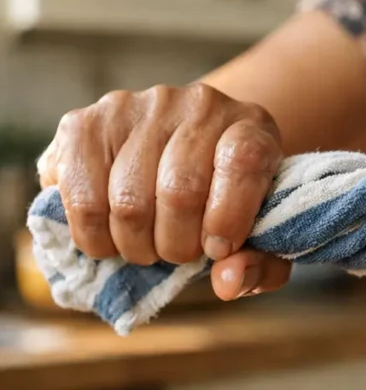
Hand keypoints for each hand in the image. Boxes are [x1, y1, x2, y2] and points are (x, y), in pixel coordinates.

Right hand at [37, 83, 292, 300]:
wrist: (183, 153)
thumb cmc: (230, 203)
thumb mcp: (262, 235)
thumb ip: (260, 264)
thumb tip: (227, 283)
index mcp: (251, 126)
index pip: (243, 161)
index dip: (228, 217)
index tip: (218, 250)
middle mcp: (196, 105)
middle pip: (179, 190)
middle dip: (176, 245)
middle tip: (177, 253)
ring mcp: (138, 107)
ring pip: (128, 199)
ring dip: (134, 245)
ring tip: (146, 245)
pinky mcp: (85, 122)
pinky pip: (79, 195)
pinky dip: (92, 233)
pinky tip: (109, 234)